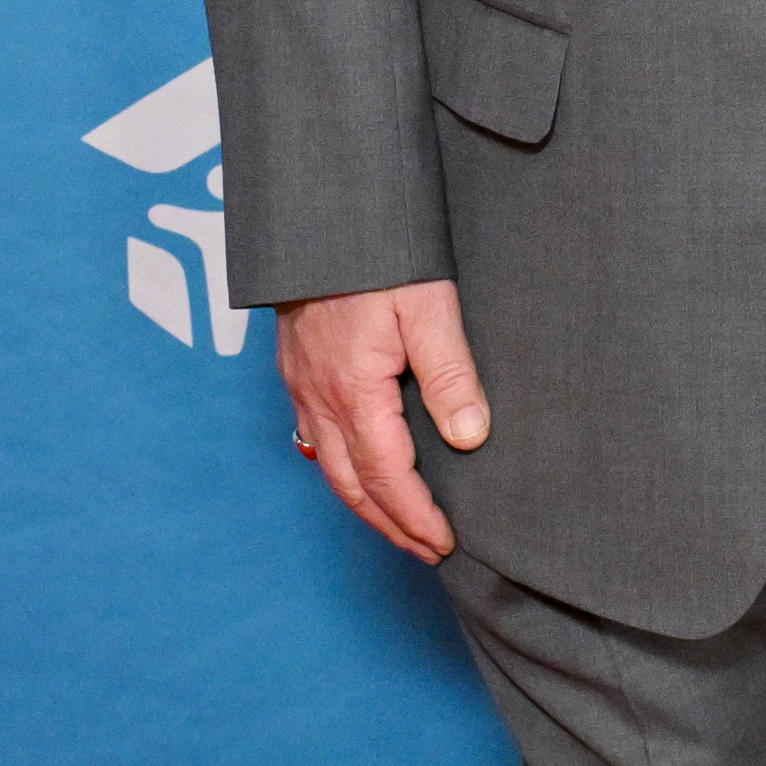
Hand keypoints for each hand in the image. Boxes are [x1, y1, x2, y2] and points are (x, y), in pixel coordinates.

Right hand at [278, 280, 488, 563]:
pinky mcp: (296, 370)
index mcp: (354, 391)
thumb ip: (450, 373)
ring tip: (400, 526)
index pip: (387, 476)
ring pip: (331, 466)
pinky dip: (344, 470)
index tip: (444, 543)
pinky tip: (362, 470)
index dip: (416, 516)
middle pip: (354, 485)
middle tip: (427, 550)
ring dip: (366, 504)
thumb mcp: (428, 305)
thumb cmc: (377, 254)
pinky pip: (317, 438)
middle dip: (391, 525)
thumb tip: (469, 437)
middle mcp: (320, 397)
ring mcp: (302, 386)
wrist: (319, 215)